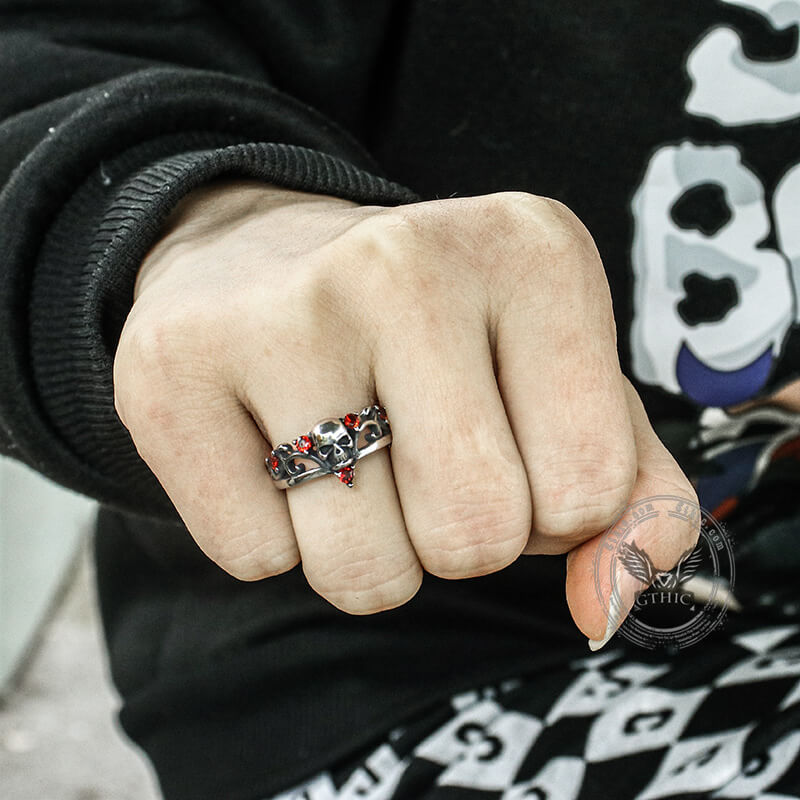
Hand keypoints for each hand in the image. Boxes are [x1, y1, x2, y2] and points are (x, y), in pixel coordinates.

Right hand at [113, 181, 698, 644]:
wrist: (259, 260)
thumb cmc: (434, 338)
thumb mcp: (565, 384)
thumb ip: (635, 497)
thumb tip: (605, 607)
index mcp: (532, 253)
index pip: (591, 487)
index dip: (550, 502)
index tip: (503, 435)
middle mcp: (405, 261)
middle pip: (476, 537)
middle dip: (455, 533)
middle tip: (411, 445)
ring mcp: (280, 313)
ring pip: (365, 574)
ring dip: (366, 546)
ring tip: (339, 445)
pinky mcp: (172, 374)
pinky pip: (258, 561)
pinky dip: (275, 533)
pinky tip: (266, 440)